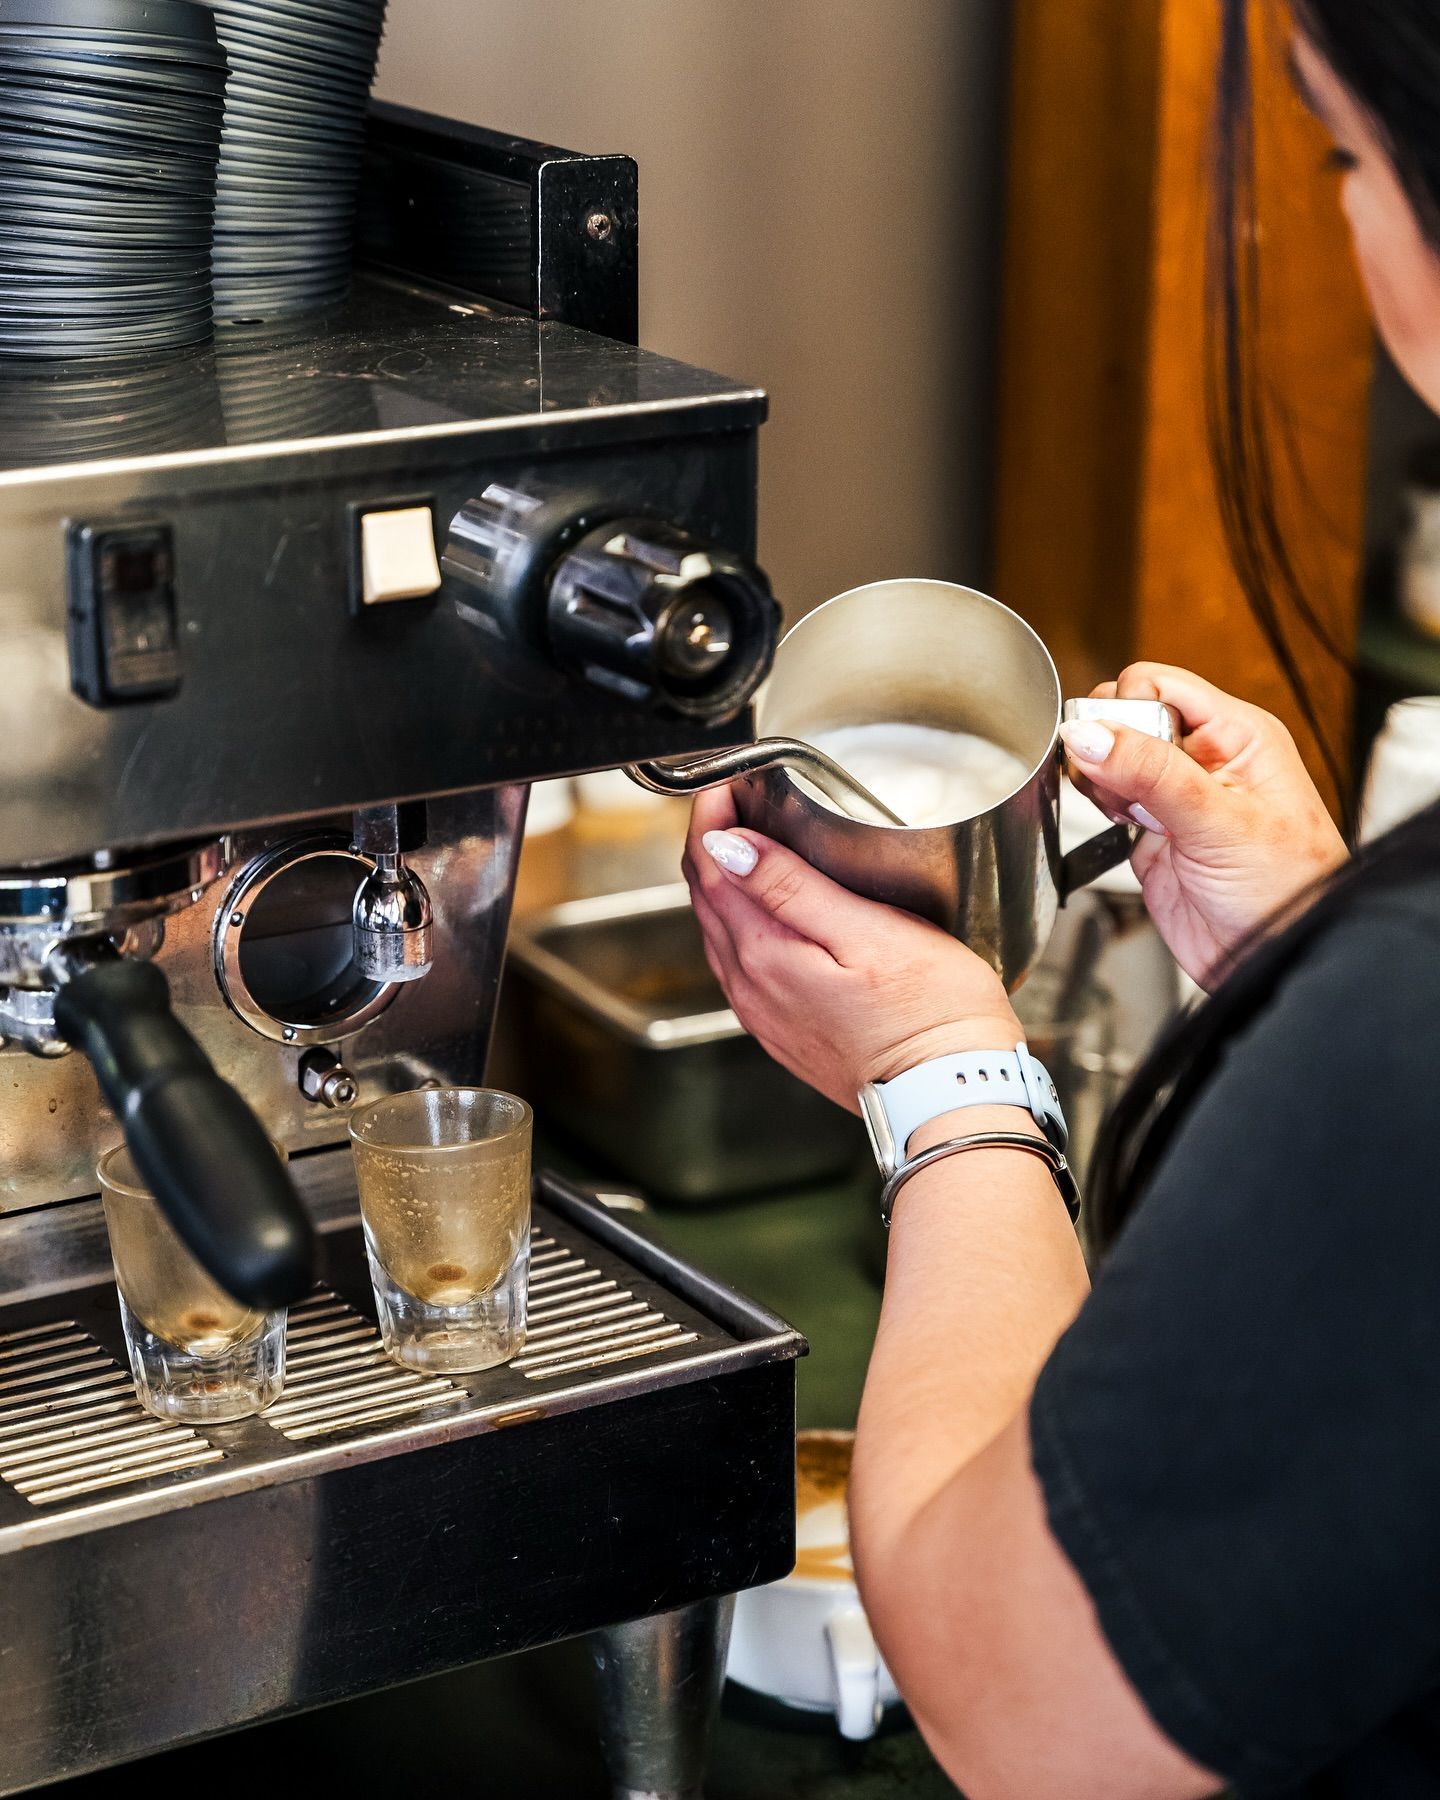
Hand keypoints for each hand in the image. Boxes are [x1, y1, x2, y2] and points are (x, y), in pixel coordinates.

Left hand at [682, 788, 1022, 1112]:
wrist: (953, 1096)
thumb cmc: (932, 1016)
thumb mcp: (868, 932)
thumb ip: (789, 887)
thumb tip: (726, 845)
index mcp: (763, 953)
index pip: (709, 866)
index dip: (710, 814)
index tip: (728, 782)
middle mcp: (750, 987)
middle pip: (706, 896)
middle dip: (713, 842)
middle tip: (739, 800)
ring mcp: (764, 1013)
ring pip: (720, 931)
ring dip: (725, 882)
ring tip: (754, 841)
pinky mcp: (784, 1030)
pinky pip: (743, 964)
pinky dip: (744, 923)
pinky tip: (772, 911)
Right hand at [1059, 663, 1347, 985]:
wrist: (1273, 959)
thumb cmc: (1286, 889)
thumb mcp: (1218, 821)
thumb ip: (1150, 772)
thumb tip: (1088, 733)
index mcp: (1235, 735)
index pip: (1159, 685)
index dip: (1127, 710)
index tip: (1117, 752)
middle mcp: (1204, 758)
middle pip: (1127, 716)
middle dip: (1106, 744)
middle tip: (1118, 785)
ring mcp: (1175, 796)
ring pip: (1112, 757)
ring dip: (1101, 778)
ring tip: (1124, 809)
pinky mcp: (1152, 831)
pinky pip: (1108, 800)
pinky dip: (1099, 808)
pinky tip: (1120, 825)